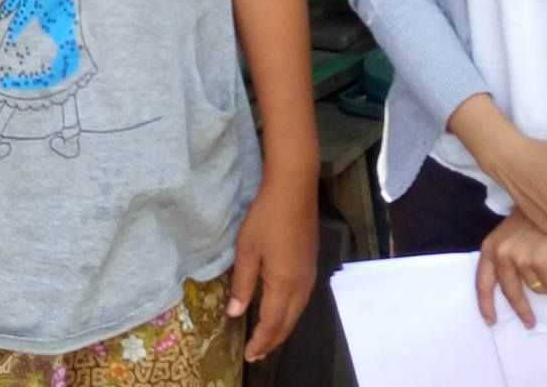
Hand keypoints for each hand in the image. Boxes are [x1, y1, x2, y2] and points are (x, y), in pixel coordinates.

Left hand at [229, 170, 317, 362]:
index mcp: (283, 284)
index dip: (261, 342)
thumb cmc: (266, 218)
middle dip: (272, 341)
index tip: (249, 356)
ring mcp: (309, 275)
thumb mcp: (247, 251)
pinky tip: (282, 312)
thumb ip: (243, 285)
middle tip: (257, 355)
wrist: (294, 189)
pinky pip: (302, 300)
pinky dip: (290, 314)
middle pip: (288, 323)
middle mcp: (301, 285)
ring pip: (297, 313)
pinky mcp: (311, 265)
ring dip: (282, 329)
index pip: (272, 323)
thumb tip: (235, 313)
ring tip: (268, 339)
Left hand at [476, 217, 546, 328]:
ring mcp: (521, 258)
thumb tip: (516, 283)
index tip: (491, 320)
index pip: (483, 282)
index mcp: (491, 247)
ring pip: (536, 288)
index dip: (485, 304)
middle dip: (522, 310)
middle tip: (529, 322)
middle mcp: (502, 254)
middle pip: (510, 292)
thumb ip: (509, 255)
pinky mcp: (541, 261)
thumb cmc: (537, 215)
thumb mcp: (513, 232)